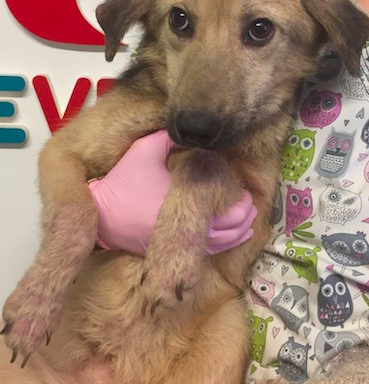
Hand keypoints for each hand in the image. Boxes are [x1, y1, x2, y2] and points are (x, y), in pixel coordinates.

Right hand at [89, 130, 256, 255]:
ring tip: (248, 219)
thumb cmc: (125, 181)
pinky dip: (227, 244)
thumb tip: (191, 132)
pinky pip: (210, 251)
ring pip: (224, 241)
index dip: (239, 199)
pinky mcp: (177, 250)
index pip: (225, 204)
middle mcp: (189, 223)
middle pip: (231, 225)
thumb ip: (169, 137)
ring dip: (240, 230)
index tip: (241, 190)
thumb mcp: (144, 150)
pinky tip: (236, 236)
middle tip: (248, 202)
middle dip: (244, 214)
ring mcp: (184, 240)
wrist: (104, 215)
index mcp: (187, 197)